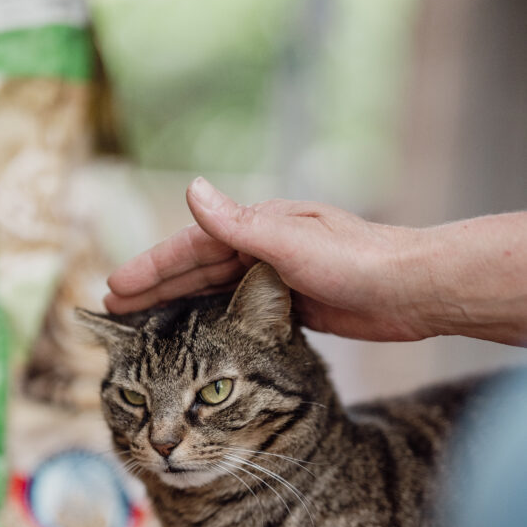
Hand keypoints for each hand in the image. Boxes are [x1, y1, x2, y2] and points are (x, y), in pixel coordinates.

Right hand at [104, 178, 526, 345]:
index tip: (114, 289)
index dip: (150, 268)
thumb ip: (239, 223)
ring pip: (213, 292)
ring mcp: (276, 277)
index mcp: (259, 227)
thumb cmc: (358, 262)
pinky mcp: (291, 306)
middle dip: (154, 289)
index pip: (190, 247)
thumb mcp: (292, 242)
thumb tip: (191, 189)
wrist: (413, 291)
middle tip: (115, 311)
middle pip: (195, 270)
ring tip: (144, 326)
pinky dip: (210, 321)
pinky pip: (237, 312)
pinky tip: (196, 337)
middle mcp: (263, 248)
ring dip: (177, 306)